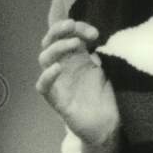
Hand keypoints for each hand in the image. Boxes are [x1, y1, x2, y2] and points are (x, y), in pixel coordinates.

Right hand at [35, 19, 119, 147]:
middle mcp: (64, 67)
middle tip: (74, 26)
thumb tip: (96, 40)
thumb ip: (101, 53)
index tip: (95, 33)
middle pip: (50, 41)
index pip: (67, 34)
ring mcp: (58, 82)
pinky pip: (43, 87)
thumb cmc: (107, 97)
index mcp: (76, 58)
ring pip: (44, 59)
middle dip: (60, 30)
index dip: (77, 28)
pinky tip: (58, 68)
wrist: (109, 126)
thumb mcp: (107, 70)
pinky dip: (47, 76)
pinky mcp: (56, 100)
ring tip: (76, 44)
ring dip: (58, 47)